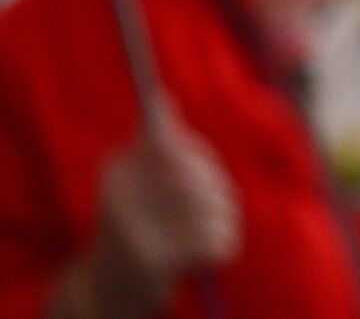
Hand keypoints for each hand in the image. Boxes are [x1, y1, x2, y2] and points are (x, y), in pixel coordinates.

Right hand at [64, 116, 240, 317]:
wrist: (108, 291)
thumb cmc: (128, 226)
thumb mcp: (129, 181)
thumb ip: (151, 144)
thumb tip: (165, 97)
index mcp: (115, 177)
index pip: (169, 146)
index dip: (191, 153)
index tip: (199, 166)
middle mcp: (121, 203)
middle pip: (198, 174)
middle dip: (213, 184)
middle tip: (212, 196)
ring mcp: (138, 236)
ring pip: (215, 206)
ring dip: (222, 215)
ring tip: (206, 226)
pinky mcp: (159, 267)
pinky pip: (219, 240)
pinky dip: (222, 244)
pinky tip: (206, 251)